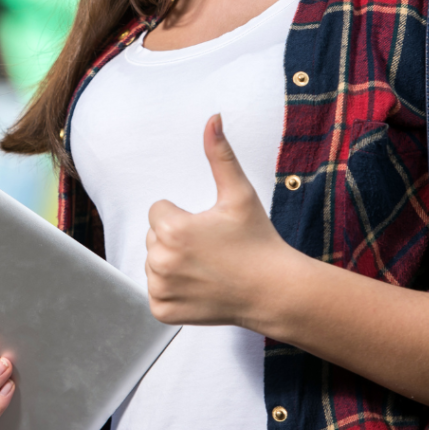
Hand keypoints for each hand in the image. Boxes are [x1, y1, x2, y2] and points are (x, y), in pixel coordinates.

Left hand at [146, 113, 295, 328]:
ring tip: (207, 267)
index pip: (158, 211)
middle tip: (211, 248)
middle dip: (176, 239)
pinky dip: (172, 291)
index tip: (208, 228)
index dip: (183, 216)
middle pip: (154, 237)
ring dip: (173, 263)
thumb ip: (219, 154)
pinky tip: (199, 287)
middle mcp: (160, 262)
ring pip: (153, 263)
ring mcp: (161, 289)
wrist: (275, 291)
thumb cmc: (257, 240)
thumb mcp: (238, 193)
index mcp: (172, 230)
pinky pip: (155, 292)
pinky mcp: (163, 311)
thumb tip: (213, 118)